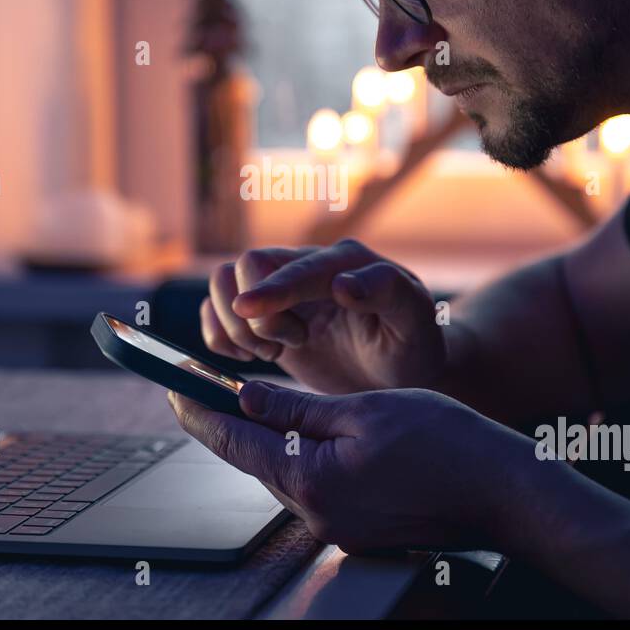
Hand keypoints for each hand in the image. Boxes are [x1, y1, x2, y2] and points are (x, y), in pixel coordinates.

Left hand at [168, 379, 529, 554]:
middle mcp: (316, 515)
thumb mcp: (363, 410)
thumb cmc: (446, 443)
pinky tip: (316, 436)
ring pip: (286, 473)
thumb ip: (297, 408)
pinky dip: (304, 458)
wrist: (504, 493)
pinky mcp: (357, 531)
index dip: (199, 411)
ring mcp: (337, 529)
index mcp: (312, 480)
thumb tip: (246, 397)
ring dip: (272, 438)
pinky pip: (315, 488)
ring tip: (264, 403)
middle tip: (210, 385)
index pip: (234, 442)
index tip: (172, 388)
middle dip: (232, 422)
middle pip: (256, 460)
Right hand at [199, 239, 446, 394]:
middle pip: (246, 265)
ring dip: (234, 325)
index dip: (270, 289)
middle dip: (255, 315)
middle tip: (290, 346)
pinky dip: (219, 335)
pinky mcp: (262, 313)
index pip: (294, 267)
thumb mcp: (415, 321)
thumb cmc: (411, 344)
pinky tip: (252, 356)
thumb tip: (343, 283)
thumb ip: (387, 292)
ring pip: (222, 282)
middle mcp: (307, 266)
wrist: (399, 367)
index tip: (246, 309)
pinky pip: (214, 310)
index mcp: (345, 262)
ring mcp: (280, 288)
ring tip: (272, 352)